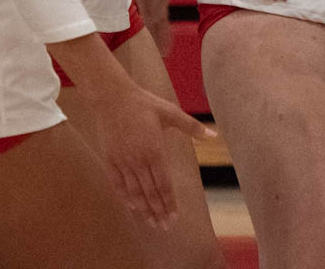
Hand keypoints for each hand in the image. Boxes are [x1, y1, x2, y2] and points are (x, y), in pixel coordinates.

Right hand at [92, 87, 209, 228]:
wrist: (113, 98)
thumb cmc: (144, 104)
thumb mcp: (171, 112)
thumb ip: (192, 126)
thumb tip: (214, 135)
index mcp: (155, 151)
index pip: (164, 184)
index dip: (169, 203)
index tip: (174, 217)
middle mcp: (139, 160)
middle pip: (150, 192)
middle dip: (158, 211)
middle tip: (165, 227)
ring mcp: (123, 161)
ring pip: (134, 192)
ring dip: (143, 209)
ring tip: (151, 223)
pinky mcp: (110, 160)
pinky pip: (118, 184)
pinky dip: (125, 197)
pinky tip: (132, 207)